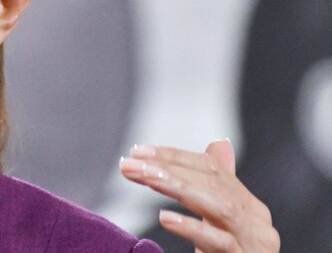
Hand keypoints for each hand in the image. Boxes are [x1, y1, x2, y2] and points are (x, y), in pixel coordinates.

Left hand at [120, 139, 279, 251]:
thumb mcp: (221, 221)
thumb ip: (217, 185)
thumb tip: (219, 144)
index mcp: (249, 205)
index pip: (212, 168)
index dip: (174, 156)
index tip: (137, 152)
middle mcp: (256, 221)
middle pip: (214, 184)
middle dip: (169, 169)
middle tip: (130, 164)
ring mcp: (253, 243)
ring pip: (220, 207)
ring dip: (178, 188)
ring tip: (145, 177)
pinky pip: (219, 243)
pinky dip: (192, 227)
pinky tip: (164, 218)